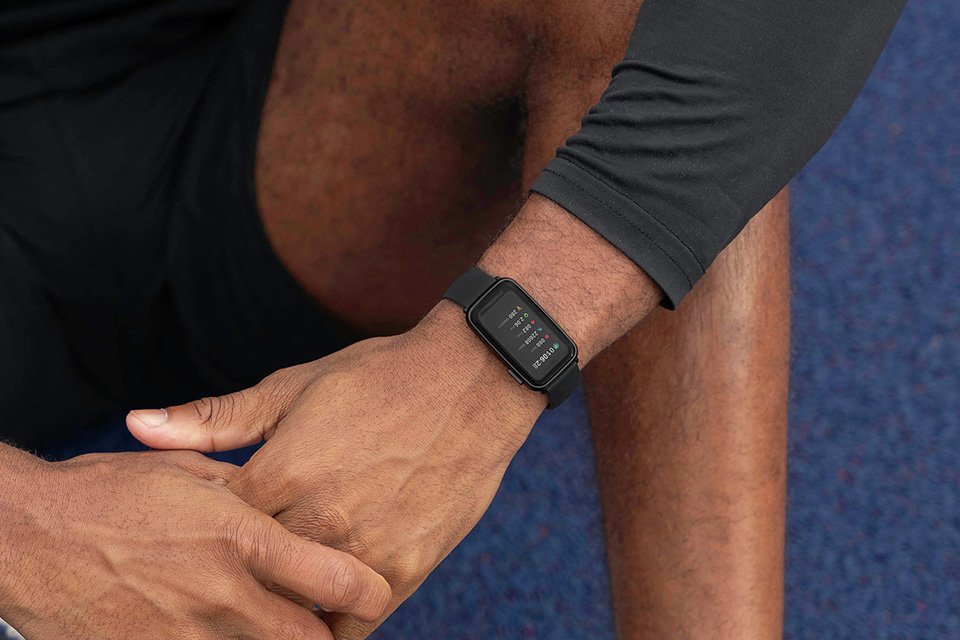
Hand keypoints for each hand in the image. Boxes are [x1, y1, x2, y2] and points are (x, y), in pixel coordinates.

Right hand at [0, 450, 389, 639]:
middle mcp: (225, 593)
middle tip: (324, 623)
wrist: (28, 533)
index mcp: (244, 536)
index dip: (367, 594)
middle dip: (325, 636)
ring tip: (272, 625)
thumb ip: (247, 492)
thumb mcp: (191, 473)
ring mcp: (187, 637)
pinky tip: (219, 632)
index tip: (371, 594)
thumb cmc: (111, 490)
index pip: (337, 582)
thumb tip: (285, 499)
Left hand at [128, 303, 545, 637]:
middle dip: (236, 576)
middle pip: (250, 578)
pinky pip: (353, 623)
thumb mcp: (294, 386)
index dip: (202, 535)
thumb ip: (214, 419)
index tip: (203, 531)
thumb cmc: (380, 378)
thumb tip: (135, 424)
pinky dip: (330, 621)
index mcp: (279, 474)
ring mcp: (363, 550)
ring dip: (280, 605)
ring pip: (298, 609)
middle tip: (232, 571)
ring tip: (274, 592)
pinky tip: (320, 606)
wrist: (473, 381)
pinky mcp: (406, 569)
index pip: (212, 533)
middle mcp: (317, 520)